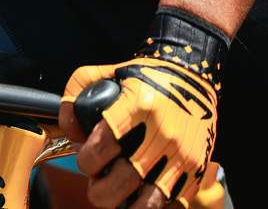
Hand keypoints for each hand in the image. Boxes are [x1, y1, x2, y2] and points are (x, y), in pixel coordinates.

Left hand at [59, 9, 225, 208]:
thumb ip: (76, 94)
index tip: (86, 160)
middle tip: (97, 185)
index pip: (102, 147)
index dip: (86, 161)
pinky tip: (141, 197)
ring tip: (118, 199)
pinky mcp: (197, 168)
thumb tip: (70, 131)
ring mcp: (182, 153)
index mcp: (138, 106)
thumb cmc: (144, 77)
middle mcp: (162, 132)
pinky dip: (153, 207)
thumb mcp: (106, 72)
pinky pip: (173, 203)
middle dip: (101, 191)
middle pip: (123, 180)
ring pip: (149, 201)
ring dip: (126, 206)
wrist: (191, 76)